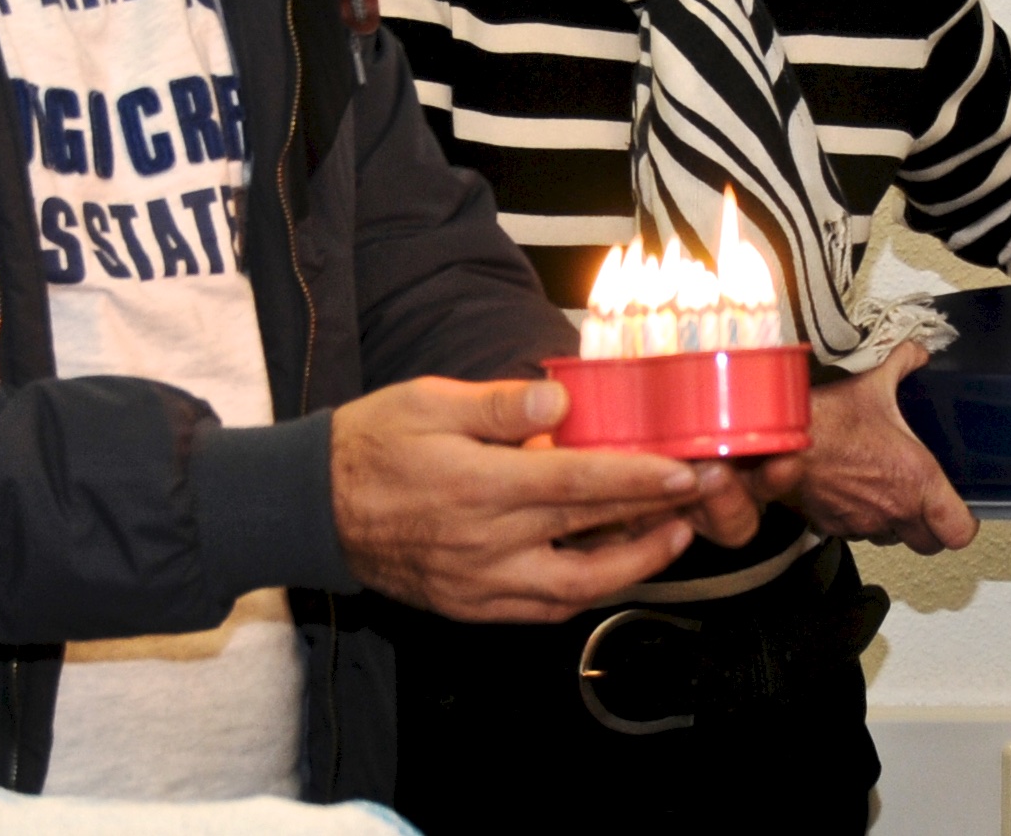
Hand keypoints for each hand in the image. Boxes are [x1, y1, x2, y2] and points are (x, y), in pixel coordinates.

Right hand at [330, 376, 737, 620]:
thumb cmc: (372, 444)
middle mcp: (485, 544)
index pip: (577, 485)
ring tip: (669, 538)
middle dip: (654, 521)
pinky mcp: (468, 606)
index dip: (638, 481)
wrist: (312, 508)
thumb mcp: (429, 401)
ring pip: (573, 590)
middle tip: (699, 500)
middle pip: (589, 539)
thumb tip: (559, 401)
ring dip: (630, 567)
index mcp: (478, 487)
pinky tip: (607, 569)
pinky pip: (538, 611)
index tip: (683, 472)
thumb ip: (498, 405)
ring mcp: (478, 584)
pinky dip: (581, 594)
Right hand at [753, 340, 976, 553]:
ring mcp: (863, 523)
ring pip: (890, 538)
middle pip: (928, 543)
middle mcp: (894, 510)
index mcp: (918, 480)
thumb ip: (903, 364)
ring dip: (891, 522)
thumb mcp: (874, 382)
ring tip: (883, 492)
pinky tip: (850, 491)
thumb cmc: (829, 418)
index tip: (958, 510)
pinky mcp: (833, 526)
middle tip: (924, 503)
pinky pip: (855, 532)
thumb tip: (916, 352)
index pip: (958, 531)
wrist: (782, 442)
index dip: (962, 523)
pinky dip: (857, 518)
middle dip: (929, 528)